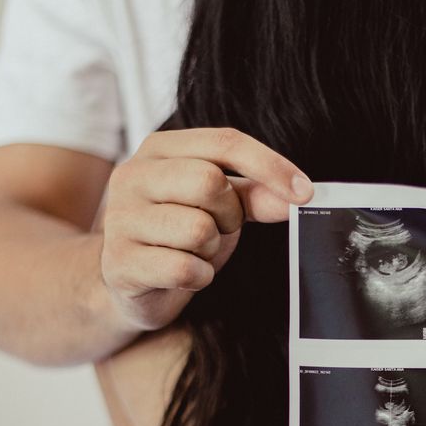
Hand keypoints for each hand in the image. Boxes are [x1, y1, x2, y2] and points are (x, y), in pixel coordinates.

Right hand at [99, 127, 312, 332]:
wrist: (129, 283)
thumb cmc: (178, 234)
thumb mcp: (220, 207)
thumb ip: (256, 195)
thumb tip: (299, 196)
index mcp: (158, 149)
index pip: (224, 142)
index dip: (270, 166)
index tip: (305, 193)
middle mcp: (132, 176)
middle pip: (209, 182)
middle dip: (230, 214)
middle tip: (220, 229)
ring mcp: (120, 219)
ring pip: (198, 229)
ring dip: (212, 249)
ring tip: (195, 251)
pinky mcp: (120, 263)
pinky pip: (185, 268)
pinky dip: (199, 277)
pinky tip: (186, 275)